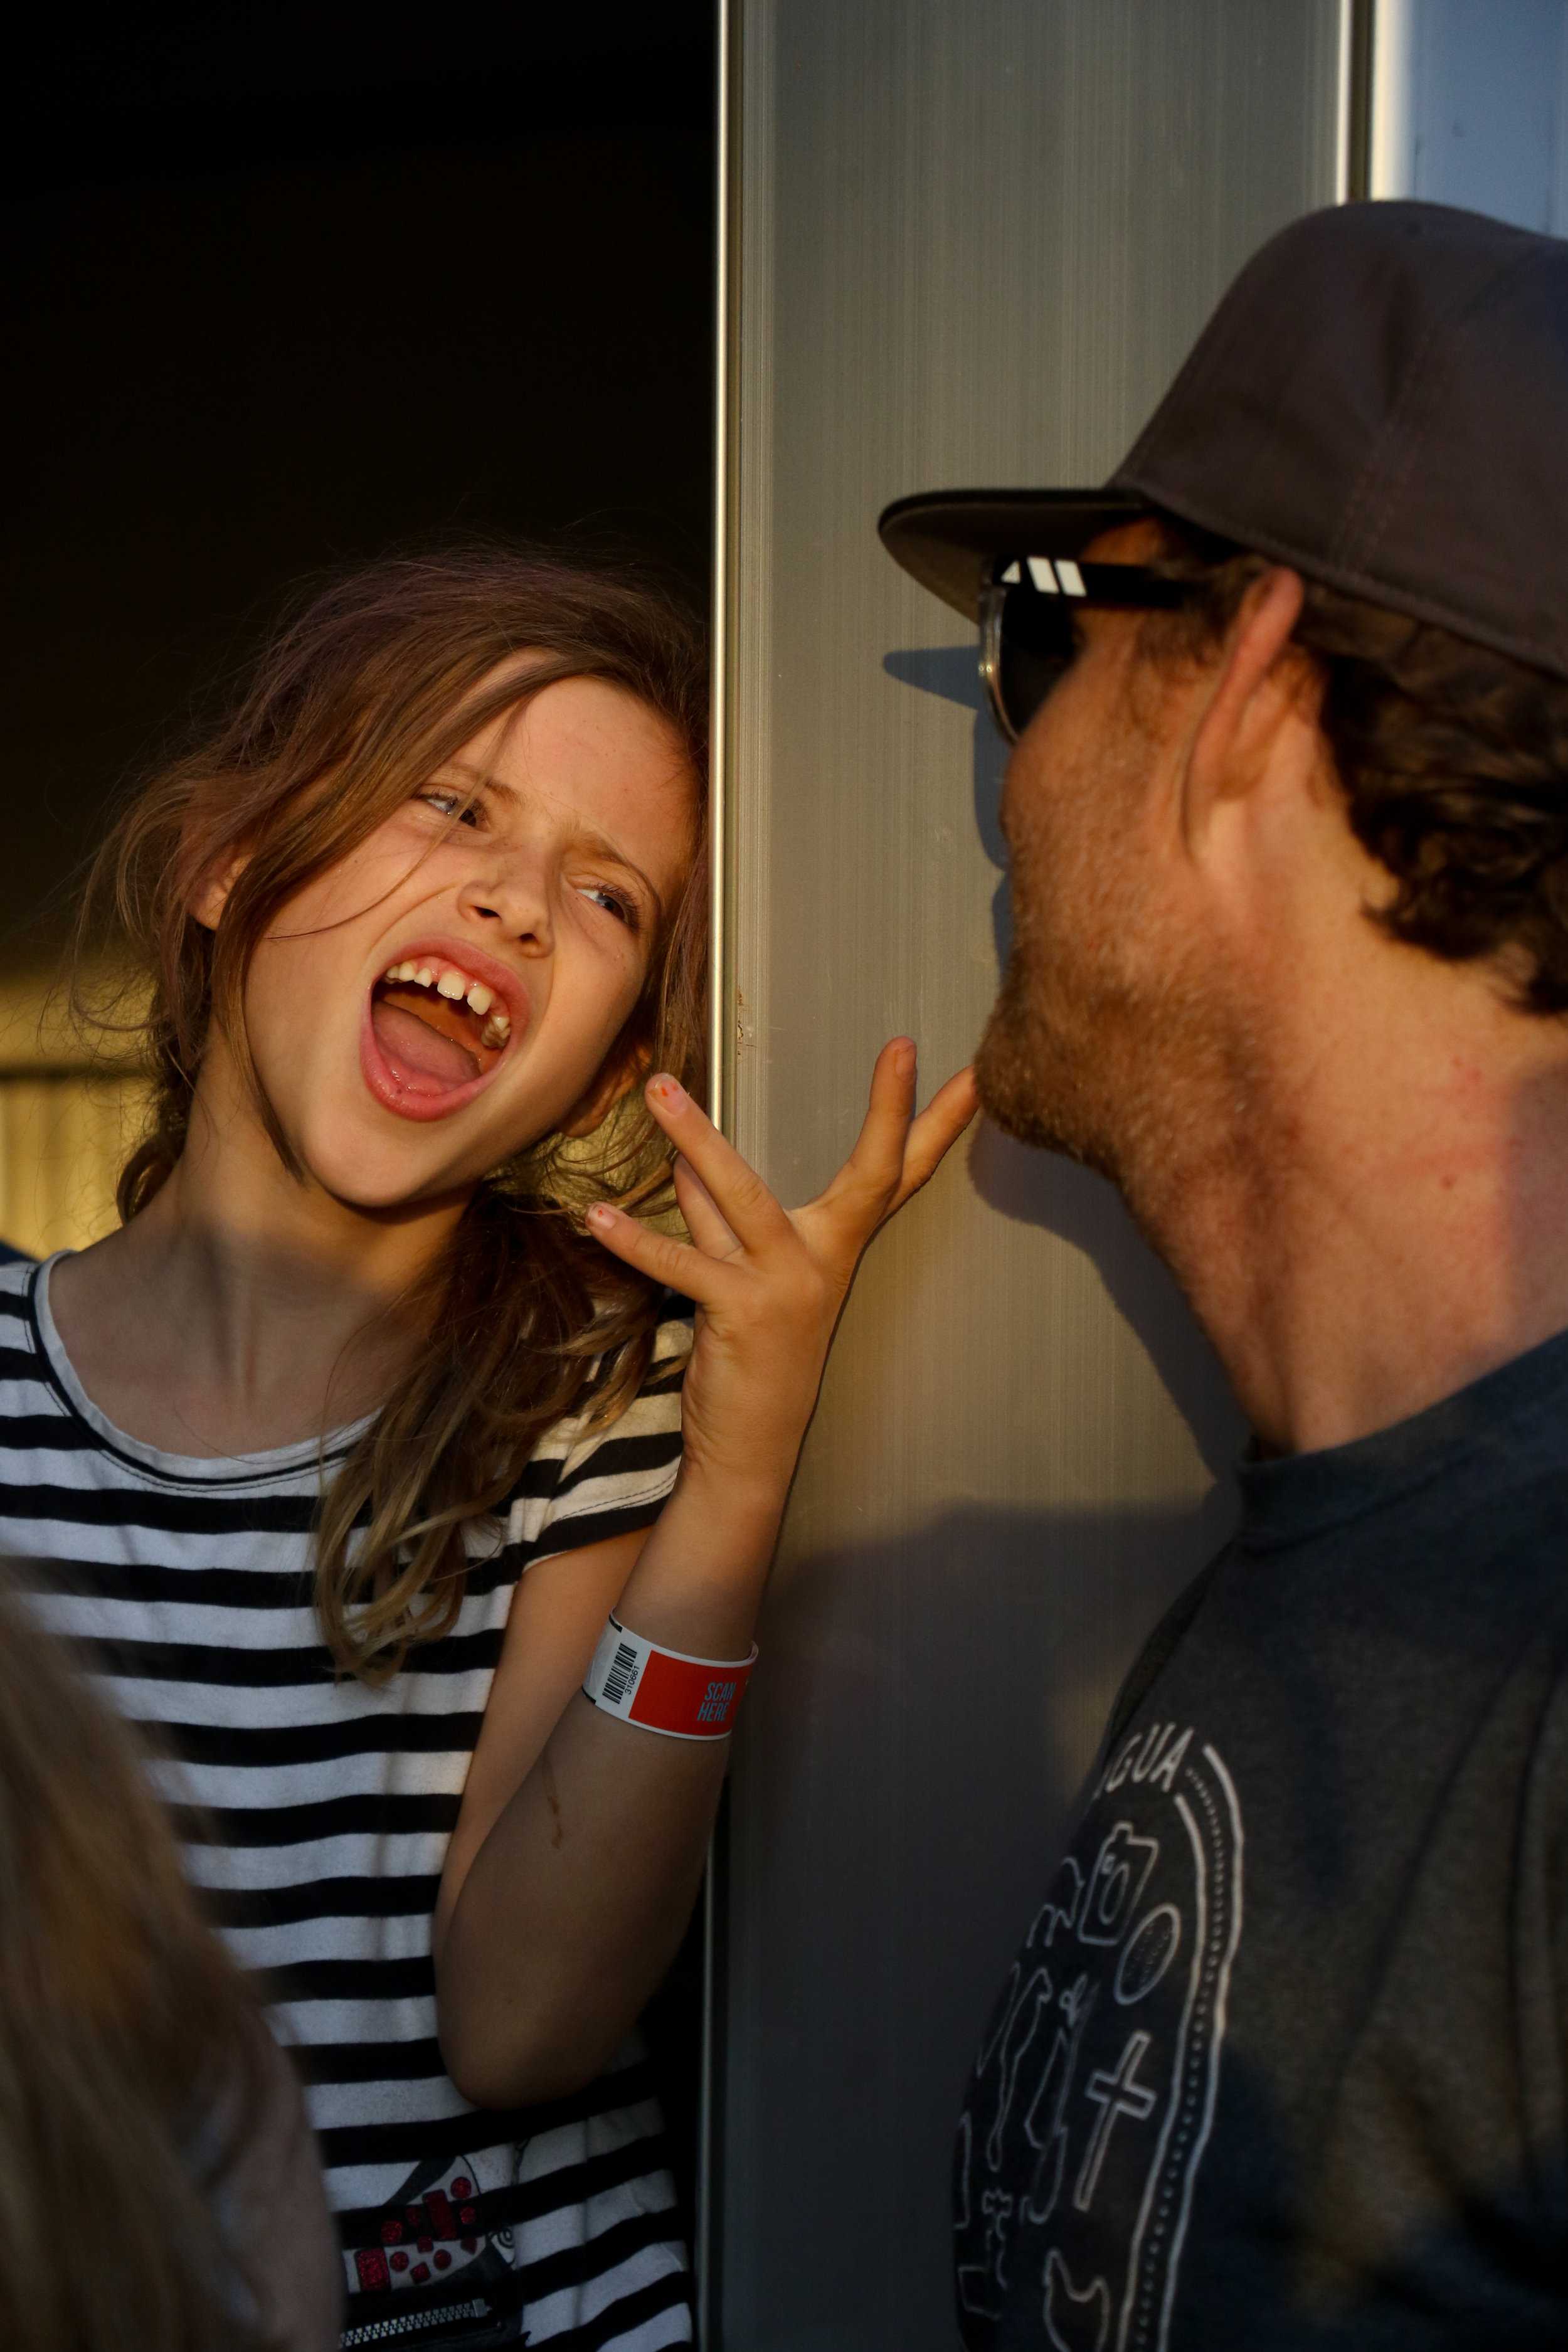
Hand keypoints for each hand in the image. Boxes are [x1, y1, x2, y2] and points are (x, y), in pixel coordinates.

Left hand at [586, 1041, 976, 1497]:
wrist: (748, 1451)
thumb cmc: (754, 1357)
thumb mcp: (744, 1276)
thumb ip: (719, 1219)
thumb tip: (686, 1163)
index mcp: (838, 1248)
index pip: (899, 1175)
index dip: (933, 1122)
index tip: (969, 1069)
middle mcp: (826, 1262)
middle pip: (871, 1176)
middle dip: (890, 1111)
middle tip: (903, 1047)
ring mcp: (789, 1288)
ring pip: (745, 1197)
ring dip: (697, 1140)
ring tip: (661, 1089)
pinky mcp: (742, 1314)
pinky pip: (683, 1265)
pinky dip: (636, 1241)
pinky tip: (599, 1218)